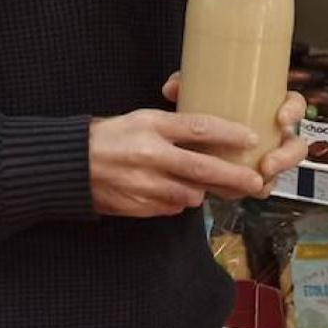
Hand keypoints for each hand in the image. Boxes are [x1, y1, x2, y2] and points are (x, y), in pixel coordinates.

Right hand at [88, 108, 265, 217]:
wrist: (71, 166)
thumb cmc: (110, 137)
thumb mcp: (141, 120)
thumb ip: (173, 127)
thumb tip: (211, 136)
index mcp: (151, 126)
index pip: (198, 127)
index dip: (229, 133)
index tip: (251, 138)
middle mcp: (151, 155)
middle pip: (203, 168)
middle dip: (234, 176)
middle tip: (255, 181)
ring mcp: (145, 184)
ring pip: (191, 193)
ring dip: (201, 190)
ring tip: (206, 184)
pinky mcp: (140, 206)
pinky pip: (173, 207)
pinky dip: (178, 201)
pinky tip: (171, 191)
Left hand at [162, 73, 308, 199]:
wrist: (190, 137)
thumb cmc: (205, 107)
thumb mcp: (196, 91)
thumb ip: (185, 84)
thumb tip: (172, 87)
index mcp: (268, 107)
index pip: (294, 104)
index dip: (293, 111)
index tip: (280, 118)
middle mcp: (272, 133)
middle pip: (295, 146)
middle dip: (286, 157)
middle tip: (267, 163)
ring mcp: (265, 156)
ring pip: (279, 171)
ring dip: (271, 179)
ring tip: (256, 184)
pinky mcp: (251, 176)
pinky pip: (259, 187)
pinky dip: (251, 191)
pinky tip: (236, 193)